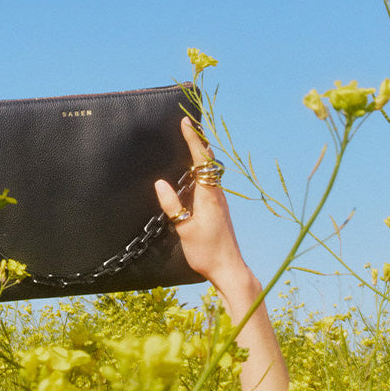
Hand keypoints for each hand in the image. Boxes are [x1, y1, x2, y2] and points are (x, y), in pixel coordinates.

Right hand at [154, 118, 254, 300]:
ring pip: (210, 171)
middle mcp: (217, 194)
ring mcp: (219, 201)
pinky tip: (194, 173)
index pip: (200, 160)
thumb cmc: (206, 251)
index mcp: (208, 195)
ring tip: (189, 141)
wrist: (229, 268)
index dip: (192, 140)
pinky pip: (209, 181)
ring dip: (200, 154)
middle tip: (187, 125)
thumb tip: (160, 183)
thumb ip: (172, 205)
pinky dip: (201, 169)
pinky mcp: (219, 208)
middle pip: (208, 160)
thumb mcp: (185, 229)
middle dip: (198, 141)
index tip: (185, 122)